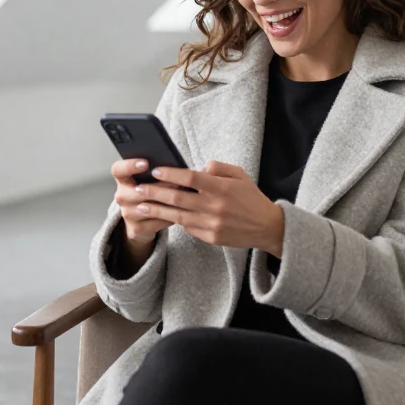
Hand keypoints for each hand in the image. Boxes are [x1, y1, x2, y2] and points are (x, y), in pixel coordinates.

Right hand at [110, 158, 176, 243]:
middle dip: (158, 187)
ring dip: (165, 203)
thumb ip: (157, 172)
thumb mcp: (149, 180)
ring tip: (182, 197)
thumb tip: (175, 165)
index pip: (118, 170)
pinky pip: (155, 222)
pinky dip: (169, 217)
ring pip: (147, 208)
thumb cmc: (150, 192)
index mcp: (123, 180)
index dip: (129, 165)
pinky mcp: (136, 228)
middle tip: (176, 183)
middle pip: (135, 191)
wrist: (140, 220)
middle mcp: (121, 196)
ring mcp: (127, 214)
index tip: (146, 163)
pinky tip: (180, 212)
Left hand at [134, 160, 284, 256]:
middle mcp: (215, 206)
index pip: (190, 178)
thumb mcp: (239, 175)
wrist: (267, 227)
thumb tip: (198, 168)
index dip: (170, 174)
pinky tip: (161, 215)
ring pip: (177, 215)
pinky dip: (174, 220)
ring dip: (157, 209)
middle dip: (154, 192)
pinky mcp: (210, 237)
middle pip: (178, 197)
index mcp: (221, 187)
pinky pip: (187, 227)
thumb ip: (218, 167)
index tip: (155, 171)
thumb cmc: (250, 198)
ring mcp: (212, 223)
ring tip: (140, 205)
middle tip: (138, 188)